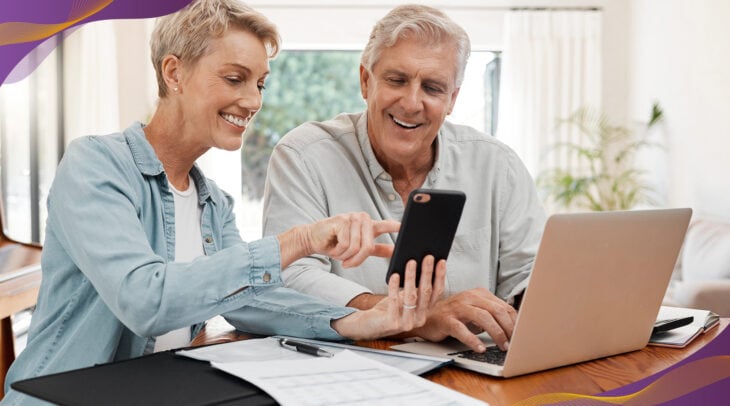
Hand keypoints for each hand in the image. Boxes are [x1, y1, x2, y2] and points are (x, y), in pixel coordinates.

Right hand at [278, 212, 399, 268]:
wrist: (313, 239)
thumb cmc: (336, 243)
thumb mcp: (358, 248)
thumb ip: (377, 248)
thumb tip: (395, 250)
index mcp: (369, 224)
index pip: (386, 225)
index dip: (396, 227)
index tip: (407, 228)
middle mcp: (363, 218)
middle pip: (368, 246)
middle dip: (357, 259)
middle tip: (347, 264)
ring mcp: (352, 218)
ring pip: (356, 247)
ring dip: (345, 256)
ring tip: (339, 253)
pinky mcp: (341, 221)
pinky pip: (345, 245)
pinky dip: (338, 251)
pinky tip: (333, 246)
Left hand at [332, 255, 445, 339]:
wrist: (371, 325)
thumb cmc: (389, 308)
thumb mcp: (404, 297)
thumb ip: (414, 286)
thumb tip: (418, 263)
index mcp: (425, 311)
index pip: (437, 292)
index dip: (440, 277)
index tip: (441, 261)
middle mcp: (419, 318)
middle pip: (426, 292)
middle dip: (427, 273)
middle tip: (428, 257)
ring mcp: (407, 322)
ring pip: (412, 296)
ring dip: (411, 277)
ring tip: (411, 262)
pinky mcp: (392, 323)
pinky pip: (394, 302)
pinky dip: (395, 288)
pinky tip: (395, 276)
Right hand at [411, 288, 516, 351]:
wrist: (426, 317)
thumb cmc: (453, 315)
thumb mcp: (475, 311)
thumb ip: (491, 314)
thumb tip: (512, 327)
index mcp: (479, 294)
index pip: (503, 306)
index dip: (514, 321)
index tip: (520, 334)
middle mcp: (469, 297)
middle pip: (496, 310)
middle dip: (508, 328)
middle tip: (513, 342)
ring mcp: (457, 308)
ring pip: (483, 318)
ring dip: (496, 333)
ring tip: (502, 346)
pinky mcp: (447, 320)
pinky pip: (462, 330)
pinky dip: (473, 340)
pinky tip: (480, 348)